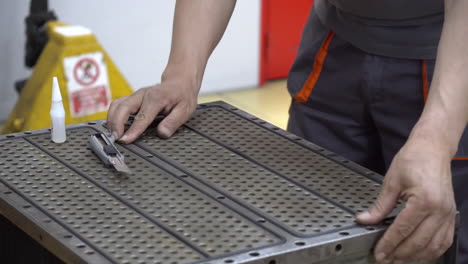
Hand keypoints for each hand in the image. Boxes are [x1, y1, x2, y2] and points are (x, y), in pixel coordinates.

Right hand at [106, 78, 197, 142]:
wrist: (180, 82)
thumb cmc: (182, 95)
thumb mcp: (185, 110)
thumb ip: (173, 122)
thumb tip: (162, 133)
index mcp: (156, 98)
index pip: (142, 116)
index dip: (133, 130)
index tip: (125, 140)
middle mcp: (143, 95)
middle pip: (123, 107)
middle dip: (116, 123)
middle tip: (115, 138)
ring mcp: (136, 96)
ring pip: (117, 105)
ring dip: (111, 119)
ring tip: (112, 134)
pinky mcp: (132, 98)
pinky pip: (118, 105)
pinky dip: (113, 115)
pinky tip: (113, 125)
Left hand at [356, 138, 455, 262]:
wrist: (432, 149)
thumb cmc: (413, 160)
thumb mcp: (391, 181)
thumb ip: (380, 206)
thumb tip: (365, 220)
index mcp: (424, 200)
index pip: (402, 229)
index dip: (389, 244)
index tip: (379, 252)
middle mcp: (439, 210)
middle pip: (418, 241)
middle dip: (400, 253)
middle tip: (385, 258)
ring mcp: (447, 213)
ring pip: (433, 245)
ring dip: (416, 256)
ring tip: (399, 259)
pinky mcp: (450, 214)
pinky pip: (444, 239)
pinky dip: (432, 250)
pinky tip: (420, 254)